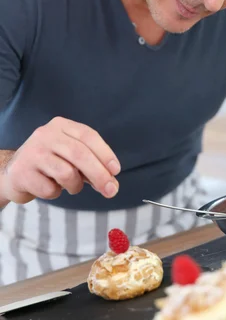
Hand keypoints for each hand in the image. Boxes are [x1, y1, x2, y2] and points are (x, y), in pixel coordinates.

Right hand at [0, 117, 120, 203]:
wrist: (14, 173)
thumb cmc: (50, 164)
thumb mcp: (72, 158)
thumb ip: (93, 167)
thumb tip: (112, 185)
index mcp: (61, 125)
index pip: (88, 135)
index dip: (105, 153)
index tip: (116, 170)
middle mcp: (45, 135)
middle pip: (80, 154)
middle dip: (99, 174)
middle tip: (111, 191)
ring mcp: (32, 152)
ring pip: (66, 173)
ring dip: (75, 186)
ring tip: (71, 186)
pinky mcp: (22, 172)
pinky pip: (50, 189)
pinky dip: (56, 193)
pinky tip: (49, 187)